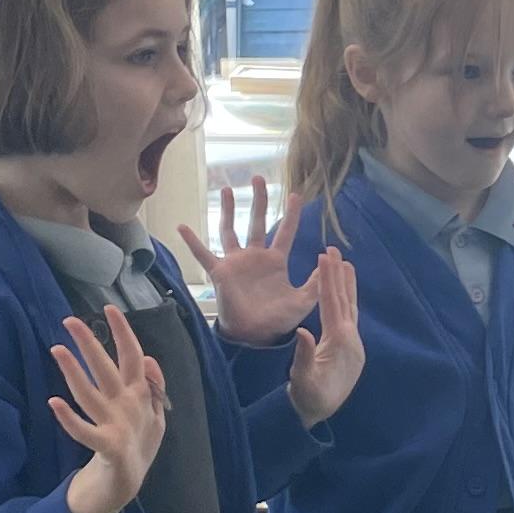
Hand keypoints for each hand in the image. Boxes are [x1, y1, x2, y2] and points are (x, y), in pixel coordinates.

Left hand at [51, 303, 169, 512]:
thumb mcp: (154, 415)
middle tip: (70, 321)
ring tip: (56, 350)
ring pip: (92, 394)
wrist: (128, 485)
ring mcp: (118, 426)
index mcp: (140, 396)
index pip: (133, 356)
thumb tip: (148, 358)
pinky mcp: (108, 448)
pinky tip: (53, 403)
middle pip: (108, 368)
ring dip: (73, 372)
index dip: (123, 332)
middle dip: (90, 343)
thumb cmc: (137, 445)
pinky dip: (70, 419)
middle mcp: (128, 406)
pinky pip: (85, 431)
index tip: (109, 307)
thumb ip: (154, 387)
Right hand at [183, 179, 328, 345]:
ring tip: (227, 189)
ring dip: (229, 210)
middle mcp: (255, 256)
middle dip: (259, 200)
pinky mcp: (220, 272)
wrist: (255, 335)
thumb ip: (317, 281)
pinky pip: (203, 254)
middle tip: (258, 177)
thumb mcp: (303, 300)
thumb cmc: (279, 319)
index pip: (286, 232)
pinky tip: (182, 226)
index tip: (296, 194)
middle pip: (257, 221)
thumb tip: (331, 259)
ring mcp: (236, 262)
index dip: (291, 214)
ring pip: (231, 230)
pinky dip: (192, 241)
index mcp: (276, 261)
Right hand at [286, 248, 363, 424]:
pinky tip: (345, 293)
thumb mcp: (302, 380)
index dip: (328, 279)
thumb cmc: (307, 399)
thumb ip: (303, 357)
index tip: (324, 257)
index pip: (333, 304)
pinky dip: (347, 300)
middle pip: (345, 300)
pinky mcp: (349, 348)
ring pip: (350, 307)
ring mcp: (353, 343)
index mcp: (340, 342)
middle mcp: (351, 339)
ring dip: (346, 284)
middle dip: (339, 274)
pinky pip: (349, 317)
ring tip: (345, 263)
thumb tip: (303, 331)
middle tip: (334, 249)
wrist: (317, 416)